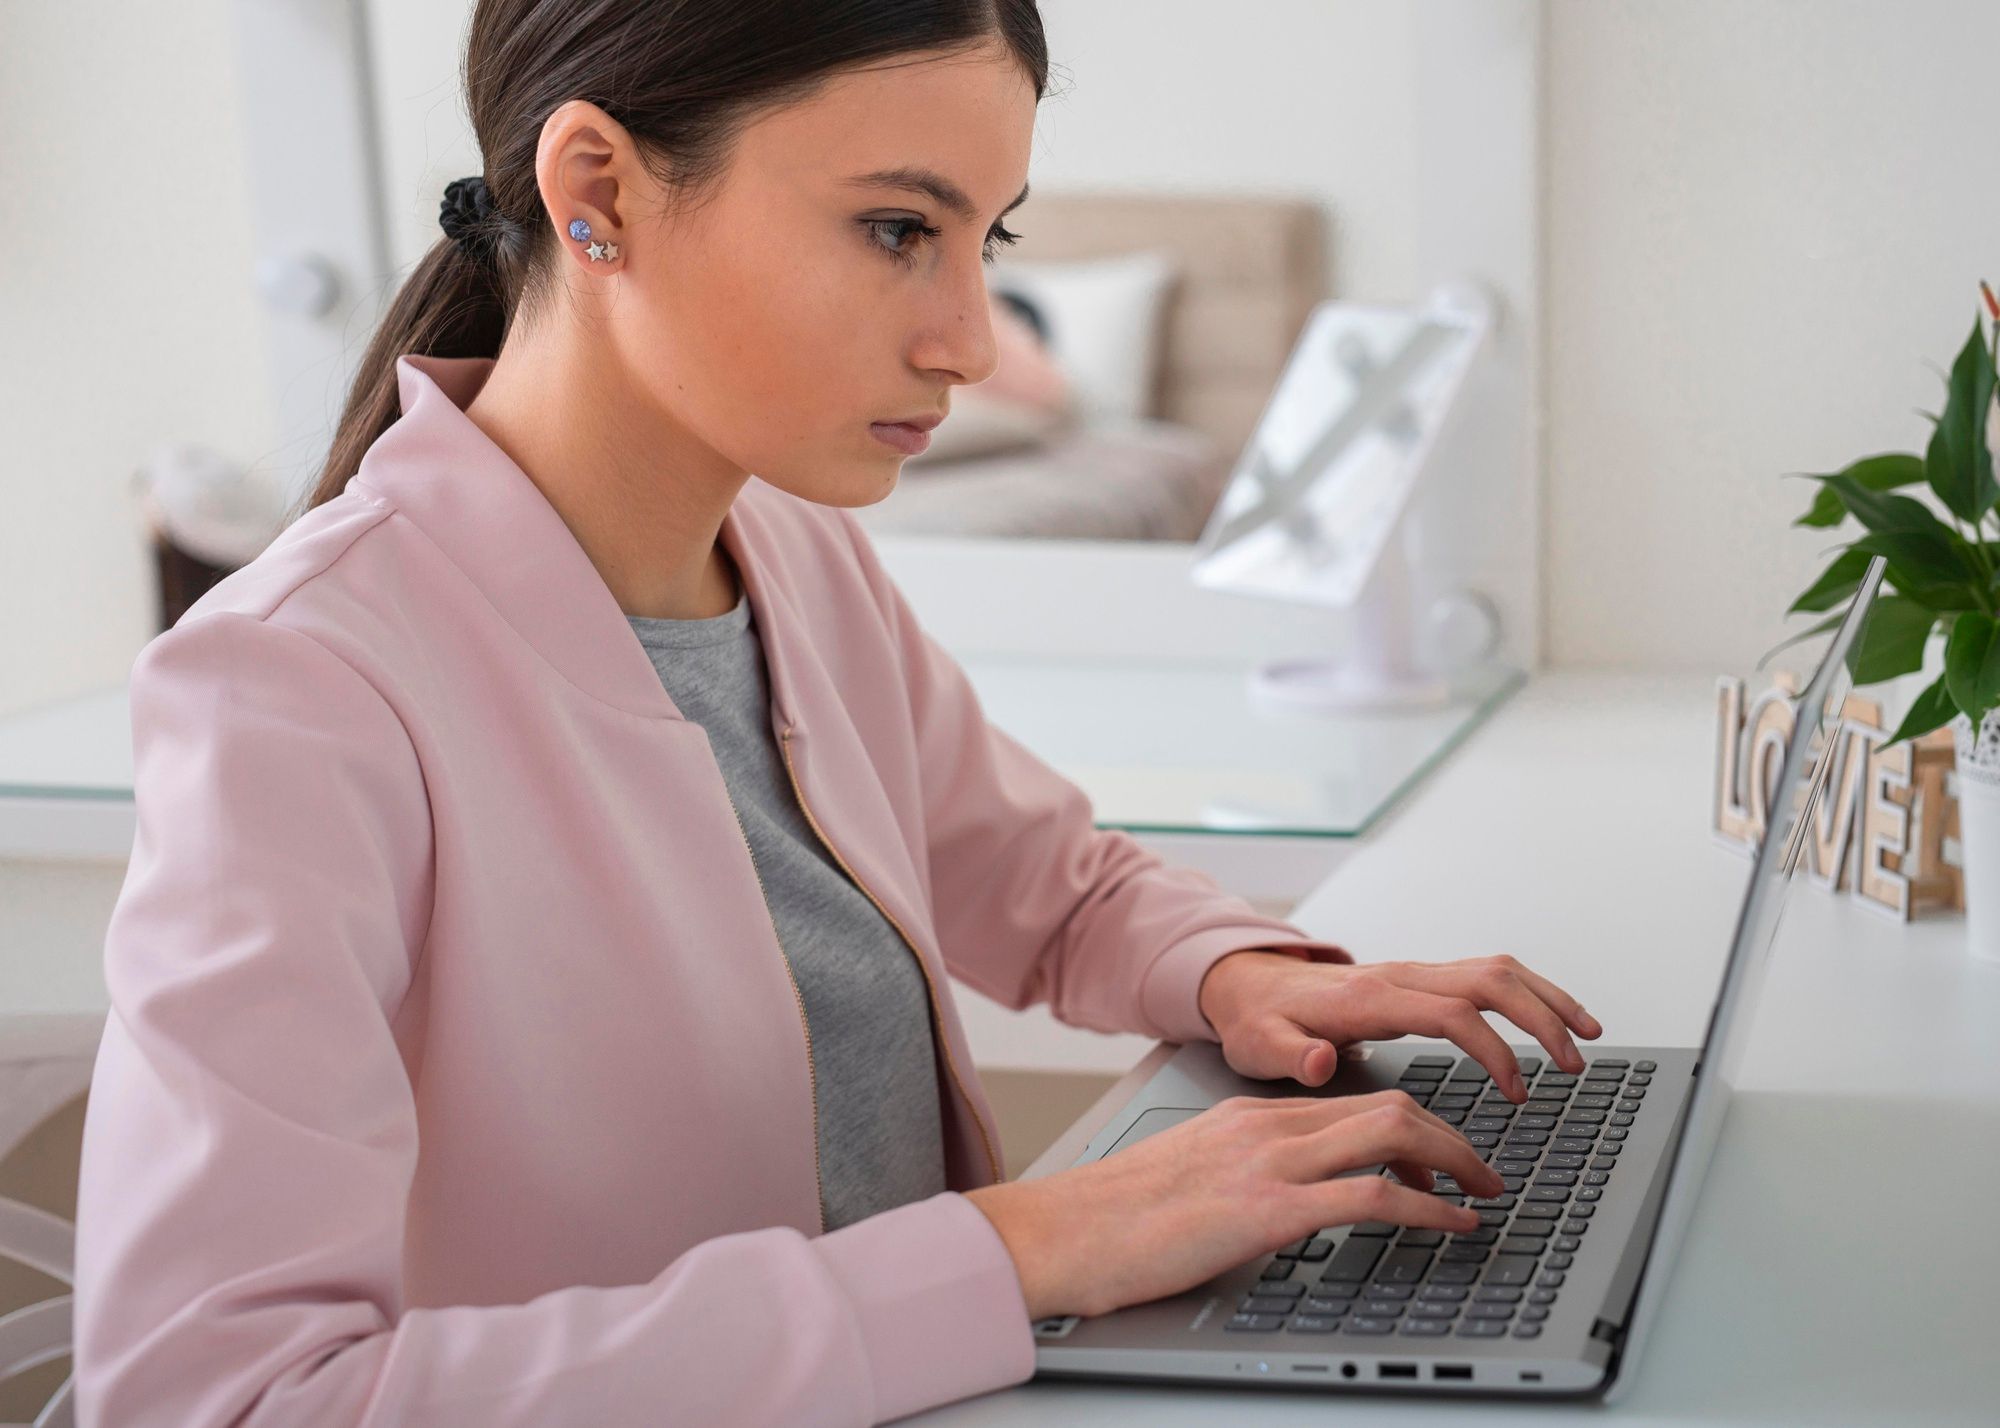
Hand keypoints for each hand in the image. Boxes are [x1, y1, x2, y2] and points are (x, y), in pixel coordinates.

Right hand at [965, 1089, 1504, 1320]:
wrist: (1064, 1232)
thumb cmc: (1117, 1220)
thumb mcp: (1194, 1179)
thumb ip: (1244, 1176)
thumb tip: (1285, 1203)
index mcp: (1249, 1119)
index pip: (1352, 1102)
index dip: (1413, 1127)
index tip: (1441, 1158)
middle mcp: (1266, 1128)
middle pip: (1386, 1104)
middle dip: (1450, 1134)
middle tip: (1484, 1171)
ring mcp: (1268, 1163)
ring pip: (1390, 1131)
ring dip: (1453, 1160)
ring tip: (1484, 1192)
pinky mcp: (1268, 1209)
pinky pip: (1371, 1194)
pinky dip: (1428, 1205)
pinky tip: (1453, 1223)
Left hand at [1197, 950, 1603, 1100]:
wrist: (1247, 982)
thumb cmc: (1256, 1019)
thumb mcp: (1258, 1046)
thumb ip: (1288, 1055)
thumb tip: (1317, 1061)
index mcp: (1368, 998)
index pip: (1451, 1013)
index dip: (1494, 1049)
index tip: (1518, 1091)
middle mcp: (1399, 977)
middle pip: (1489, 980)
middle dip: (1541, 1017)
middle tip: (1576, 1064)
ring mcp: (1413, 973)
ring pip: (1496, 970)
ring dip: (1546, 999)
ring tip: (1588, 1037)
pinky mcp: (1421, 980)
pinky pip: (1487, 976)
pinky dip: (1528, 995)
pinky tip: (1554, 1021)